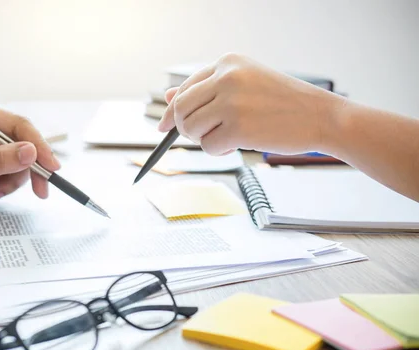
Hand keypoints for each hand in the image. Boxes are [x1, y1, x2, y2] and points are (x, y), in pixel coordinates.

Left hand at [0, 101, 60, 204]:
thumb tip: (32, 153)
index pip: (20, 126)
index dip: (40, 146)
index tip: (51, 168)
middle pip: (27, 143)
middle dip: (31, 169)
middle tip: (41, 192)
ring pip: (23, 159)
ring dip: (14, 181)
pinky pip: (15, 168)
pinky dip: (8, 184)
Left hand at [158, 53, 343, 154]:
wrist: (322, 116)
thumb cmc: (284, 102)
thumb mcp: (245, 85)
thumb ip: (206, 89)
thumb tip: (169, 97)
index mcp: (228, 62)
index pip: (185, 88)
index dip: (172, 111)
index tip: (163, 127)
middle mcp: (226, 77)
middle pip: (180, 110)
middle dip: (185, 128)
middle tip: (204, 135)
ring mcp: (232, 102)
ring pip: (190, 129)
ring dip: (203, 140)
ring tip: (227, 137)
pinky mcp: (238, 127)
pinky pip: (208, 146)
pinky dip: (218, 152)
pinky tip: (237, 145)